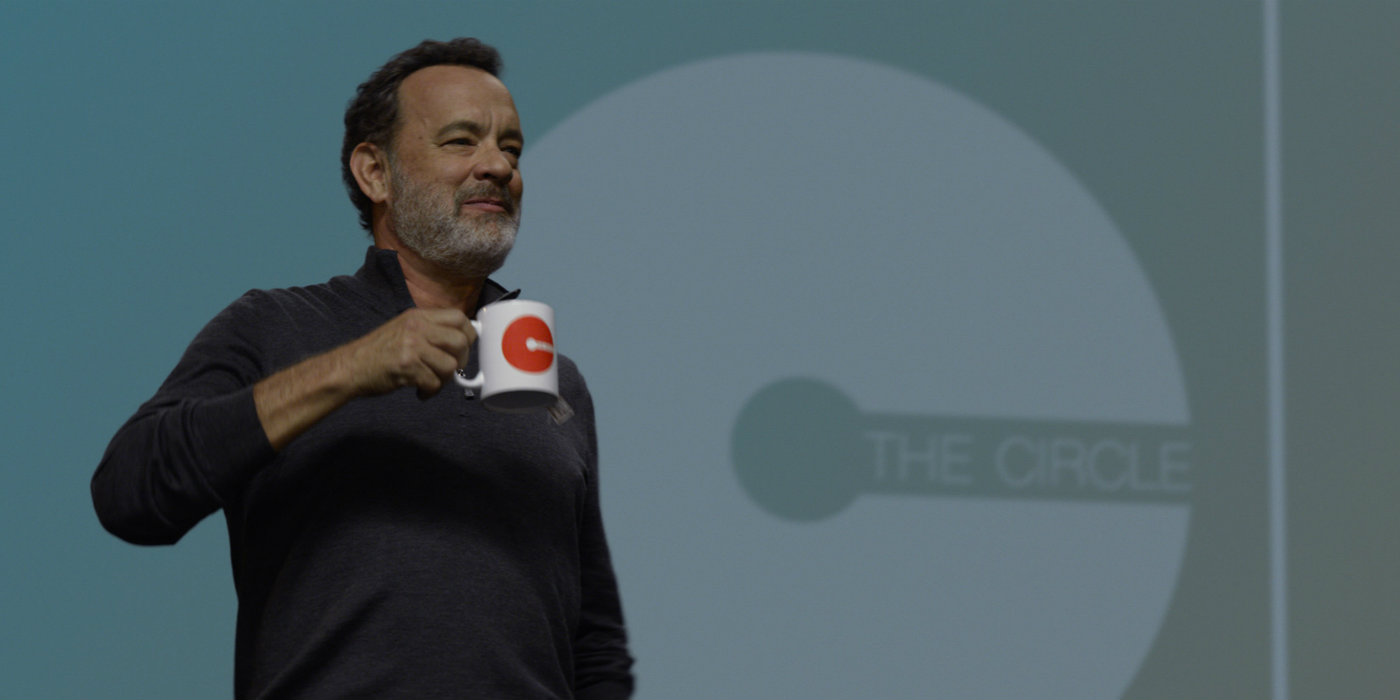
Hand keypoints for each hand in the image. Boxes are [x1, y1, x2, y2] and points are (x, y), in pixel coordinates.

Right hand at [342, 308, 475, 398]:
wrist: (349, 368)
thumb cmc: (378, 352)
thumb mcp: (405, 330)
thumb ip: (430, 331)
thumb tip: (462, 341)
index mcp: (419, 316)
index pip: (459, 318)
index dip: (469, 335)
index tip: (464, 348)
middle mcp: (417, 327)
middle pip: (461, 341)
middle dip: (461, 360)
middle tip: (449, 370)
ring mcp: (412, 346)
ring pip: (450, 365)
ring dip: (444, 380)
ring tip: (430, 382)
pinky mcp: (407, 366)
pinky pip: (434, 383)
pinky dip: (430, 392)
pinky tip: (420, 391)